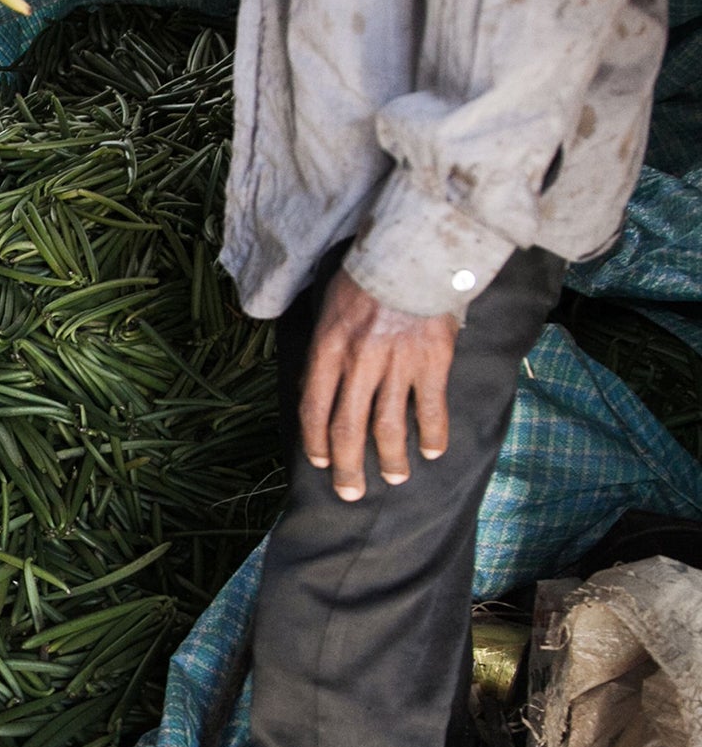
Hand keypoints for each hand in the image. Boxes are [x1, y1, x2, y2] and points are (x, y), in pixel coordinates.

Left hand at [299, 271, 459, 501]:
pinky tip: (433, 452)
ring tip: (395, 477)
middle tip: (351, 493)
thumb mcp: (327, 312)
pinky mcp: (433, 361)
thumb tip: (312, 391)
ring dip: (390, 458)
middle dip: (348, 467)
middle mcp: (359, 362)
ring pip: (389, 426)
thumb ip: (322, 353)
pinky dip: (433, 434)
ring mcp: (397, 364)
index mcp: (327, 350)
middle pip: (348, 428)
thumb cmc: (363, 281)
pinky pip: (430, 407)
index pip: (314, 409)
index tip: (321, 463)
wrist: (410, 253)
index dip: (316, 443)